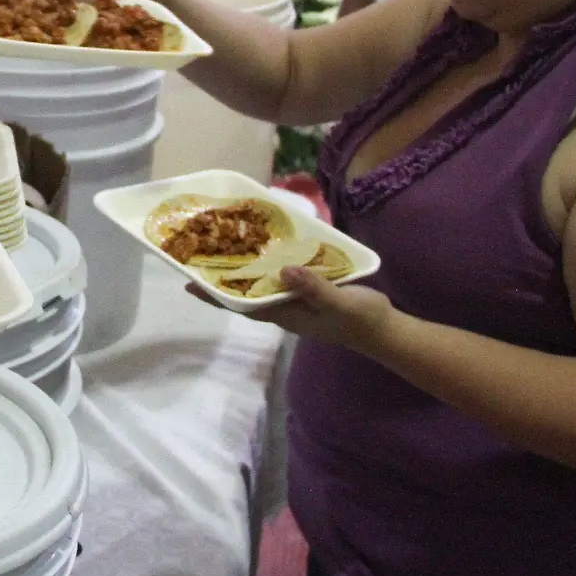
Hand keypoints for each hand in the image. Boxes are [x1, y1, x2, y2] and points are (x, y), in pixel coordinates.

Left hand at [192, 266, 395, 352]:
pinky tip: (271, 249)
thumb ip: (313, 288)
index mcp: (286, 315)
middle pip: (247, 294)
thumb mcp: (339, 302)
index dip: (215, 296)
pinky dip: (272, 265)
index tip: (189, 283)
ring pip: (264, 285)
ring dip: (247, 270)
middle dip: (225, 279)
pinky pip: (283, 279)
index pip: (242, 305)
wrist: (386, 330)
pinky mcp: (311, 293)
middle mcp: (286, 309)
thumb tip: (283, 271)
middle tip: (204, 255)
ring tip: (229, 246)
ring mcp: (298, 302)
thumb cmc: (361, 320)